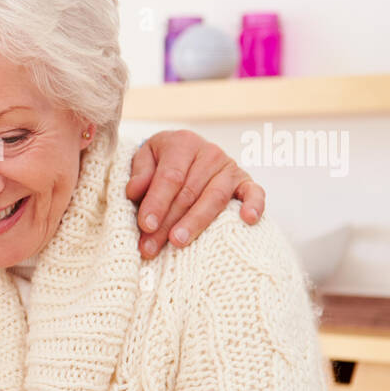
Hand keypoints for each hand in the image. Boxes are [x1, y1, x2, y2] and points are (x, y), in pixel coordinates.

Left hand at [126, 129, 264, 257]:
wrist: (183, 152)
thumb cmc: (159, 163)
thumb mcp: (143, 160)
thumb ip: (139, 174)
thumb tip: (134, 191)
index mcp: (182, 143)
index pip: (170, 177)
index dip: (157, 202)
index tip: (145, 225)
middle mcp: (209, 153)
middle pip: (188, 193)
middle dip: (167, 223)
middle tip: (151, 247)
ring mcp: (229, 167)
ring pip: (214, 198)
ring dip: (196, 222)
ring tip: (178, 243)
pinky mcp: (245, 182)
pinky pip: (255, 192)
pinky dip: (254, 205)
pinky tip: (249, 219)